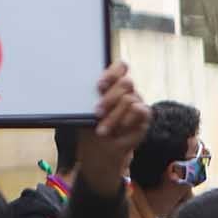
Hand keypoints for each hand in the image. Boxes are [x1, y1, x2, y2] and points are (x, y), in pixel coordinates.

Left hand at [76, 62, 150, 195]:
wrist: (100, 150)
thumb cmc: (90, 127)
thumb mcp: (83, 112)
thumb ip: (83, 99)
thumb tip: (73, 90)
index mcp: (111, 84)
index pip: (120, 67)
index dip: (112, 73)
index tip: (99, 86)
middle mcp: (126, 91)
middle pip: (125, 82)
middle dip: (109, 98)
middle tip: (96, 113)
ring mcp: (137, 102)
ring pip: (129, 99)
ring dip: (113, 116)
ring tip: (102, 130)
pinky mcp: (144, 116)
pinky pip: (140, 110)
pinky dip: (127, 119)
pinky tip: (120, 128)